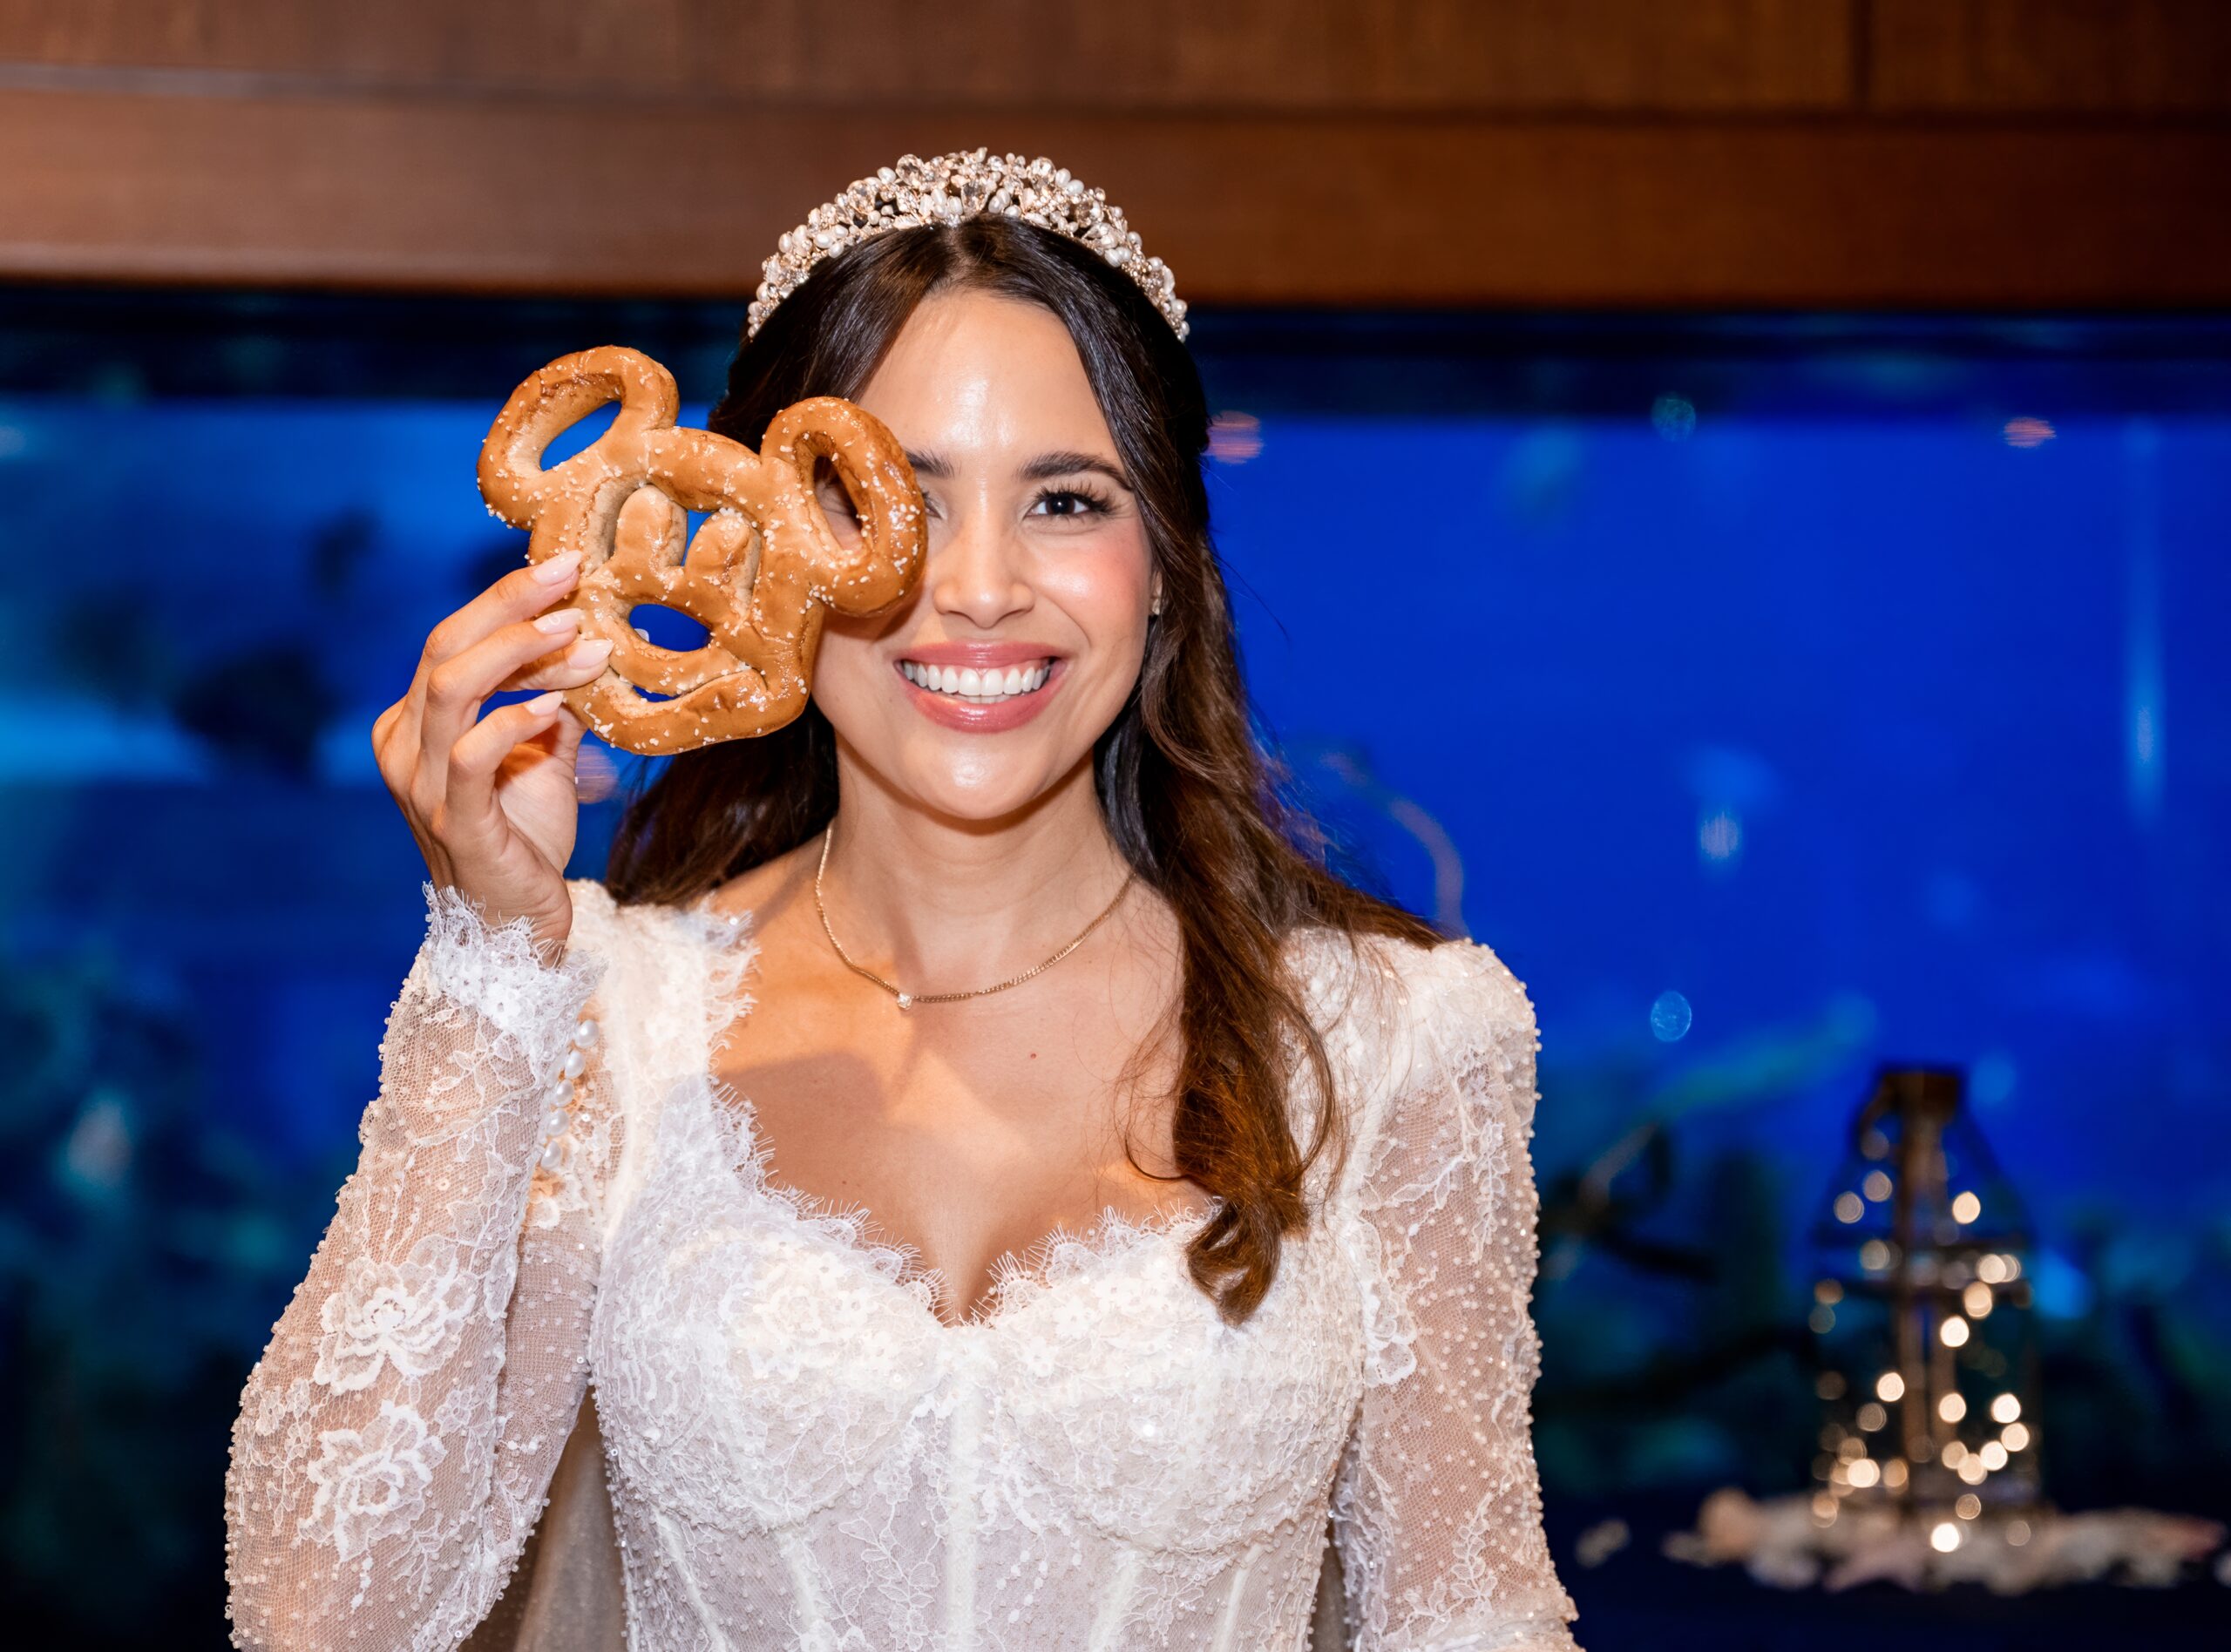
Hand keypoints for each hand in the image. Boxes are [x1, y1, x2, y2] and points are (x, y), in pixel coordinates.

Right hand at [371, 550, 613, 961]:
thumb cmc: (524, 838)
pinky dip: (514, 719)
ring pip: (450, 686)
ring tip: (580, 636)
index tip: (566, 567)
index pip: (453, 639)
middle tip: (571, 578)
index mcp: (415, 721)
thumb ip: (554, 699)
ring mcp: (420, 784)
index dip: (507, 598)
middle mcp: (403, 744)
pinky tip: (557, 707)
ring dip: (519, 652)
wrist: (513, 927)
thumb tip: (595, 638)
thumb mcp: (544, 755)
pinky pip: (471, 754)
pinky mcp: (453, 821)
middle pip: (444, 647)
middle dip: (511, 604)